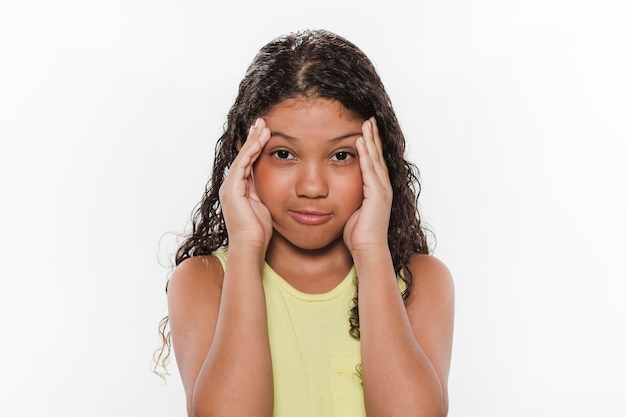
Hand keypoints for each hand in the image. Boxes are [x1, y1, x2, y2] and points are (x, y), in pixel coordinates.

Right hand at [219, 119, 272, 250]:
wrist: (250, 246)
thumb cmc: (259, 232)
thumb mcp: (264, 207)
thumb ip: (263, 194)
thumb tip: (274, 185)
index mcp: (239, 190)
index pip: (248, 162)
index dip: (255, 147)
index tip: (265, 133)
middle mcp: (231, 186)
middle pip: (243, 156)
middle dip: (252, 138)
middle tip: (261, 122)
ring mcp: (230, 187)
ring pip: (243, 157)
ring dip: (253, 140)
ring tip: (263, 125)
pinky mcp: (232, 189)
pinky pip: (243, 164)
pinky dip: (252, 151)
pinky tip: (261, 140)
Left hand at [343, 117, 392, 254]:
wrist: (367, 250)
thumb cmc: (358, 236)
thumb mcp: (351, 211)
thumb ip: (348, 198)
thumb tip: (335, 193)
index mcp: (377, 190)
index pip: (373, 162)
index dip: (370, 145)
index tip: (365, 129)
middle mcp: (383, 187)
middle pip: (377, 155)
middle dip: (373, 136)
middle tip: (369, 118)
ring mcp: (382, 190)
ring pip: (375, 159)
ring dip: (370, 140)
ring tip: (366, 123)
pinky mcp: (377, 195)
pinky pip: (369, 170)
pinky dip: (365, 154)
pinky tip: (360, 141)